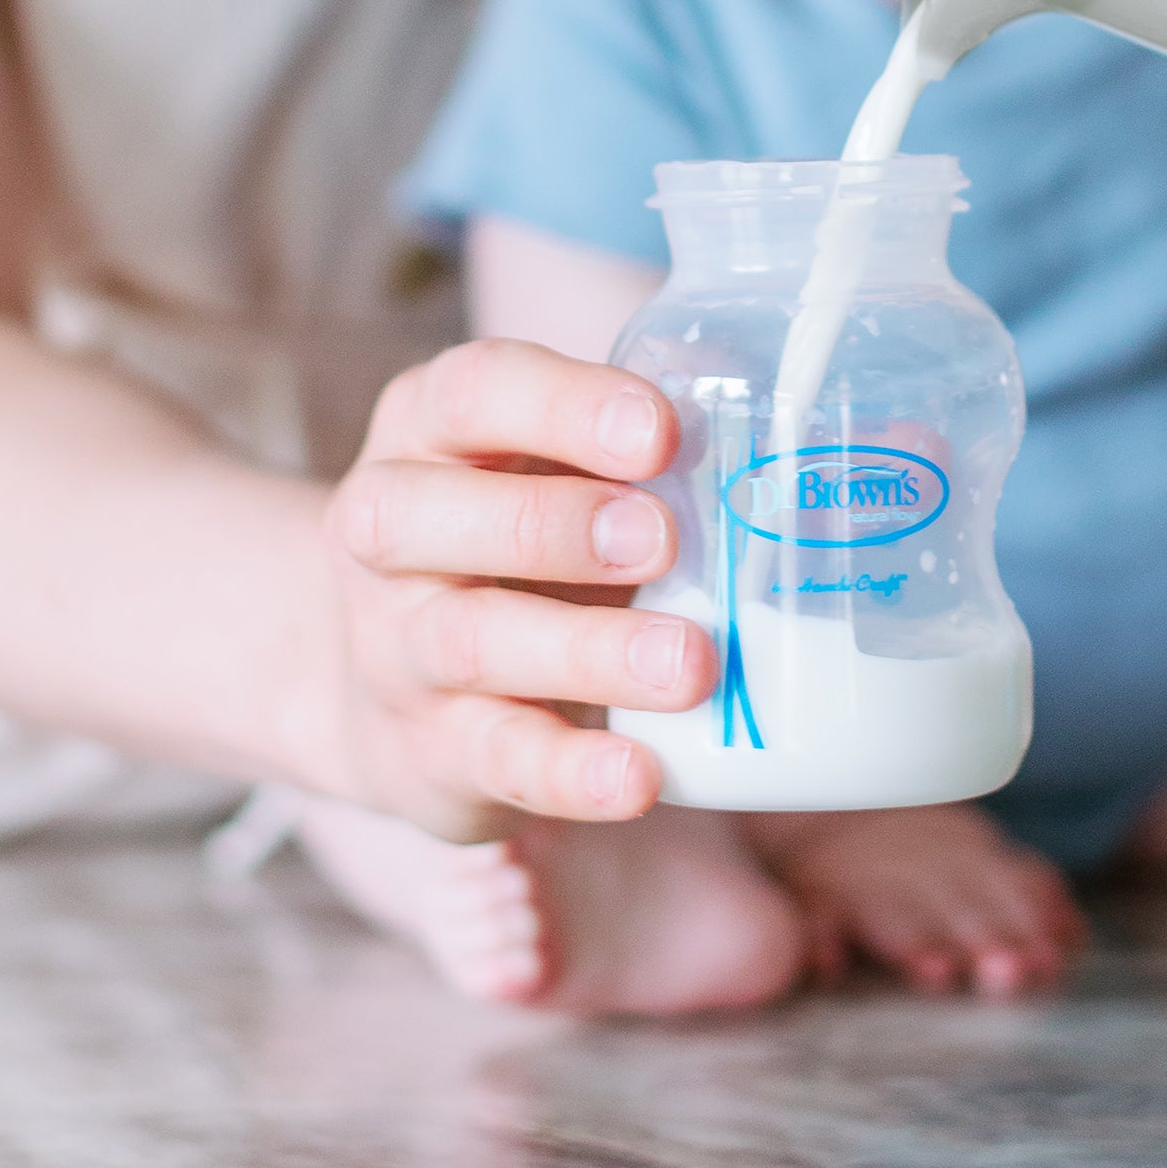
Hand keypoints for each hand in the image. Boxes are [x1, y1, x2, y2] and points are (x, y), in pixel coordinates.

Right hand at [318, 339, 712, 836]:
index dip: (563, 405)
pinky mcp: (433, 754)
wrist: (385, 691)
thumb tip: (781, 393)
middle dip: (553, 523)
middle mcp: (389, 535)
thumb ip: (639, 433)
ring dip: (586, 651)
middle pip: (432, 515)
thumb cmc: (512, 544)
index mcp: (427, 432)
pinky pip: (497, 760)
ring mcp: (397, 650)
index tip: (659, 430)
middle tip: (666, 538)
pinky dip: (570, 772)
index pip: (471, 392)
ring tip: (690, 664)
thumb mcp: (549, 467)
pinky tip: (641, 775)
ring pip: (472, 642)